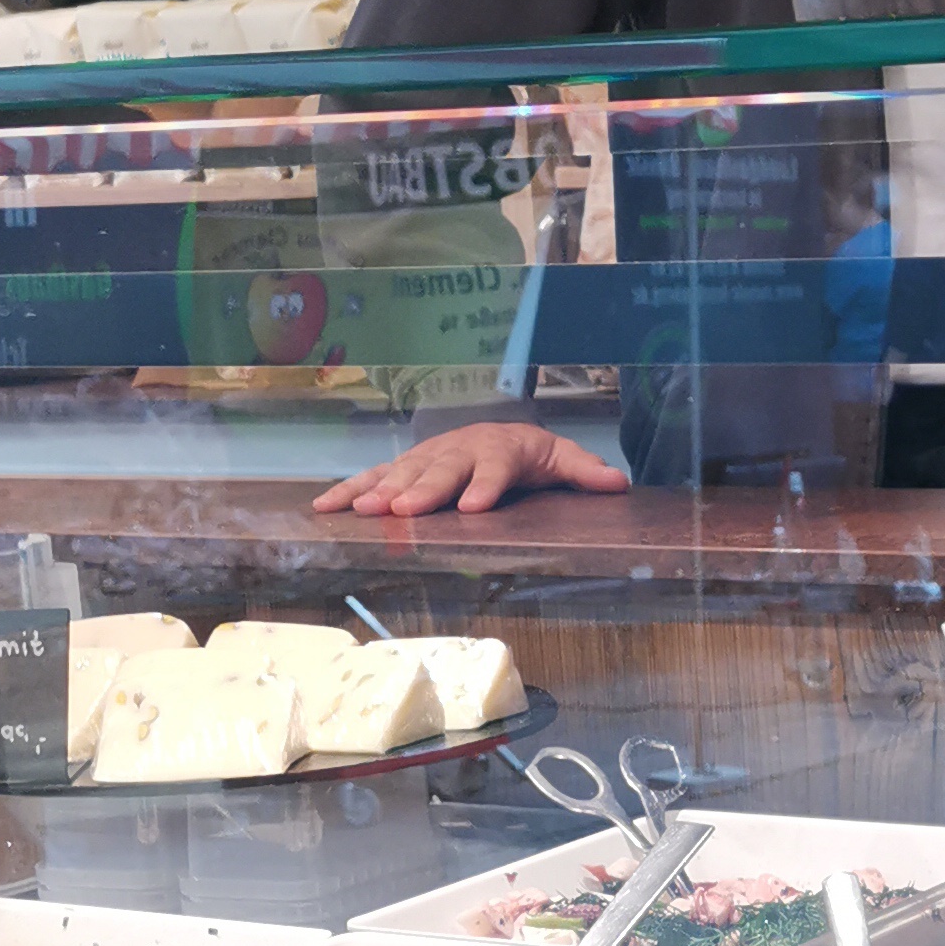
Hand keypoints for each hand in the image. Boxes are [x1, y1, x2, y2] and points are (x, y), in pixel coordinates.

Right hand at [312, 422, 629, 517]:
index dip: (485, 486)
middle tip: (405, 510)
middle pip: (442, 471)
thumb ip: (584, 472)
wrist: (499, 434)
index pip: (494, 468)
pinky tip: (327, 507)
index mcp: (500, 450)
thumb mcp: (560, 459)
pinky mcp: (405, 467)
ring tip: (364, 511)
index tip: (474, 507)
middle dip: (423, 490)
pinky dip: (350, 490)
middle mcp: (459, 450)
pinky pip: (374, 477)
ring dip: (382, 491)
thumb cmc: (530, 454)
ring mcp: (428, 457)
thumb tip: (617, 482)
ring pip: (403, 472)